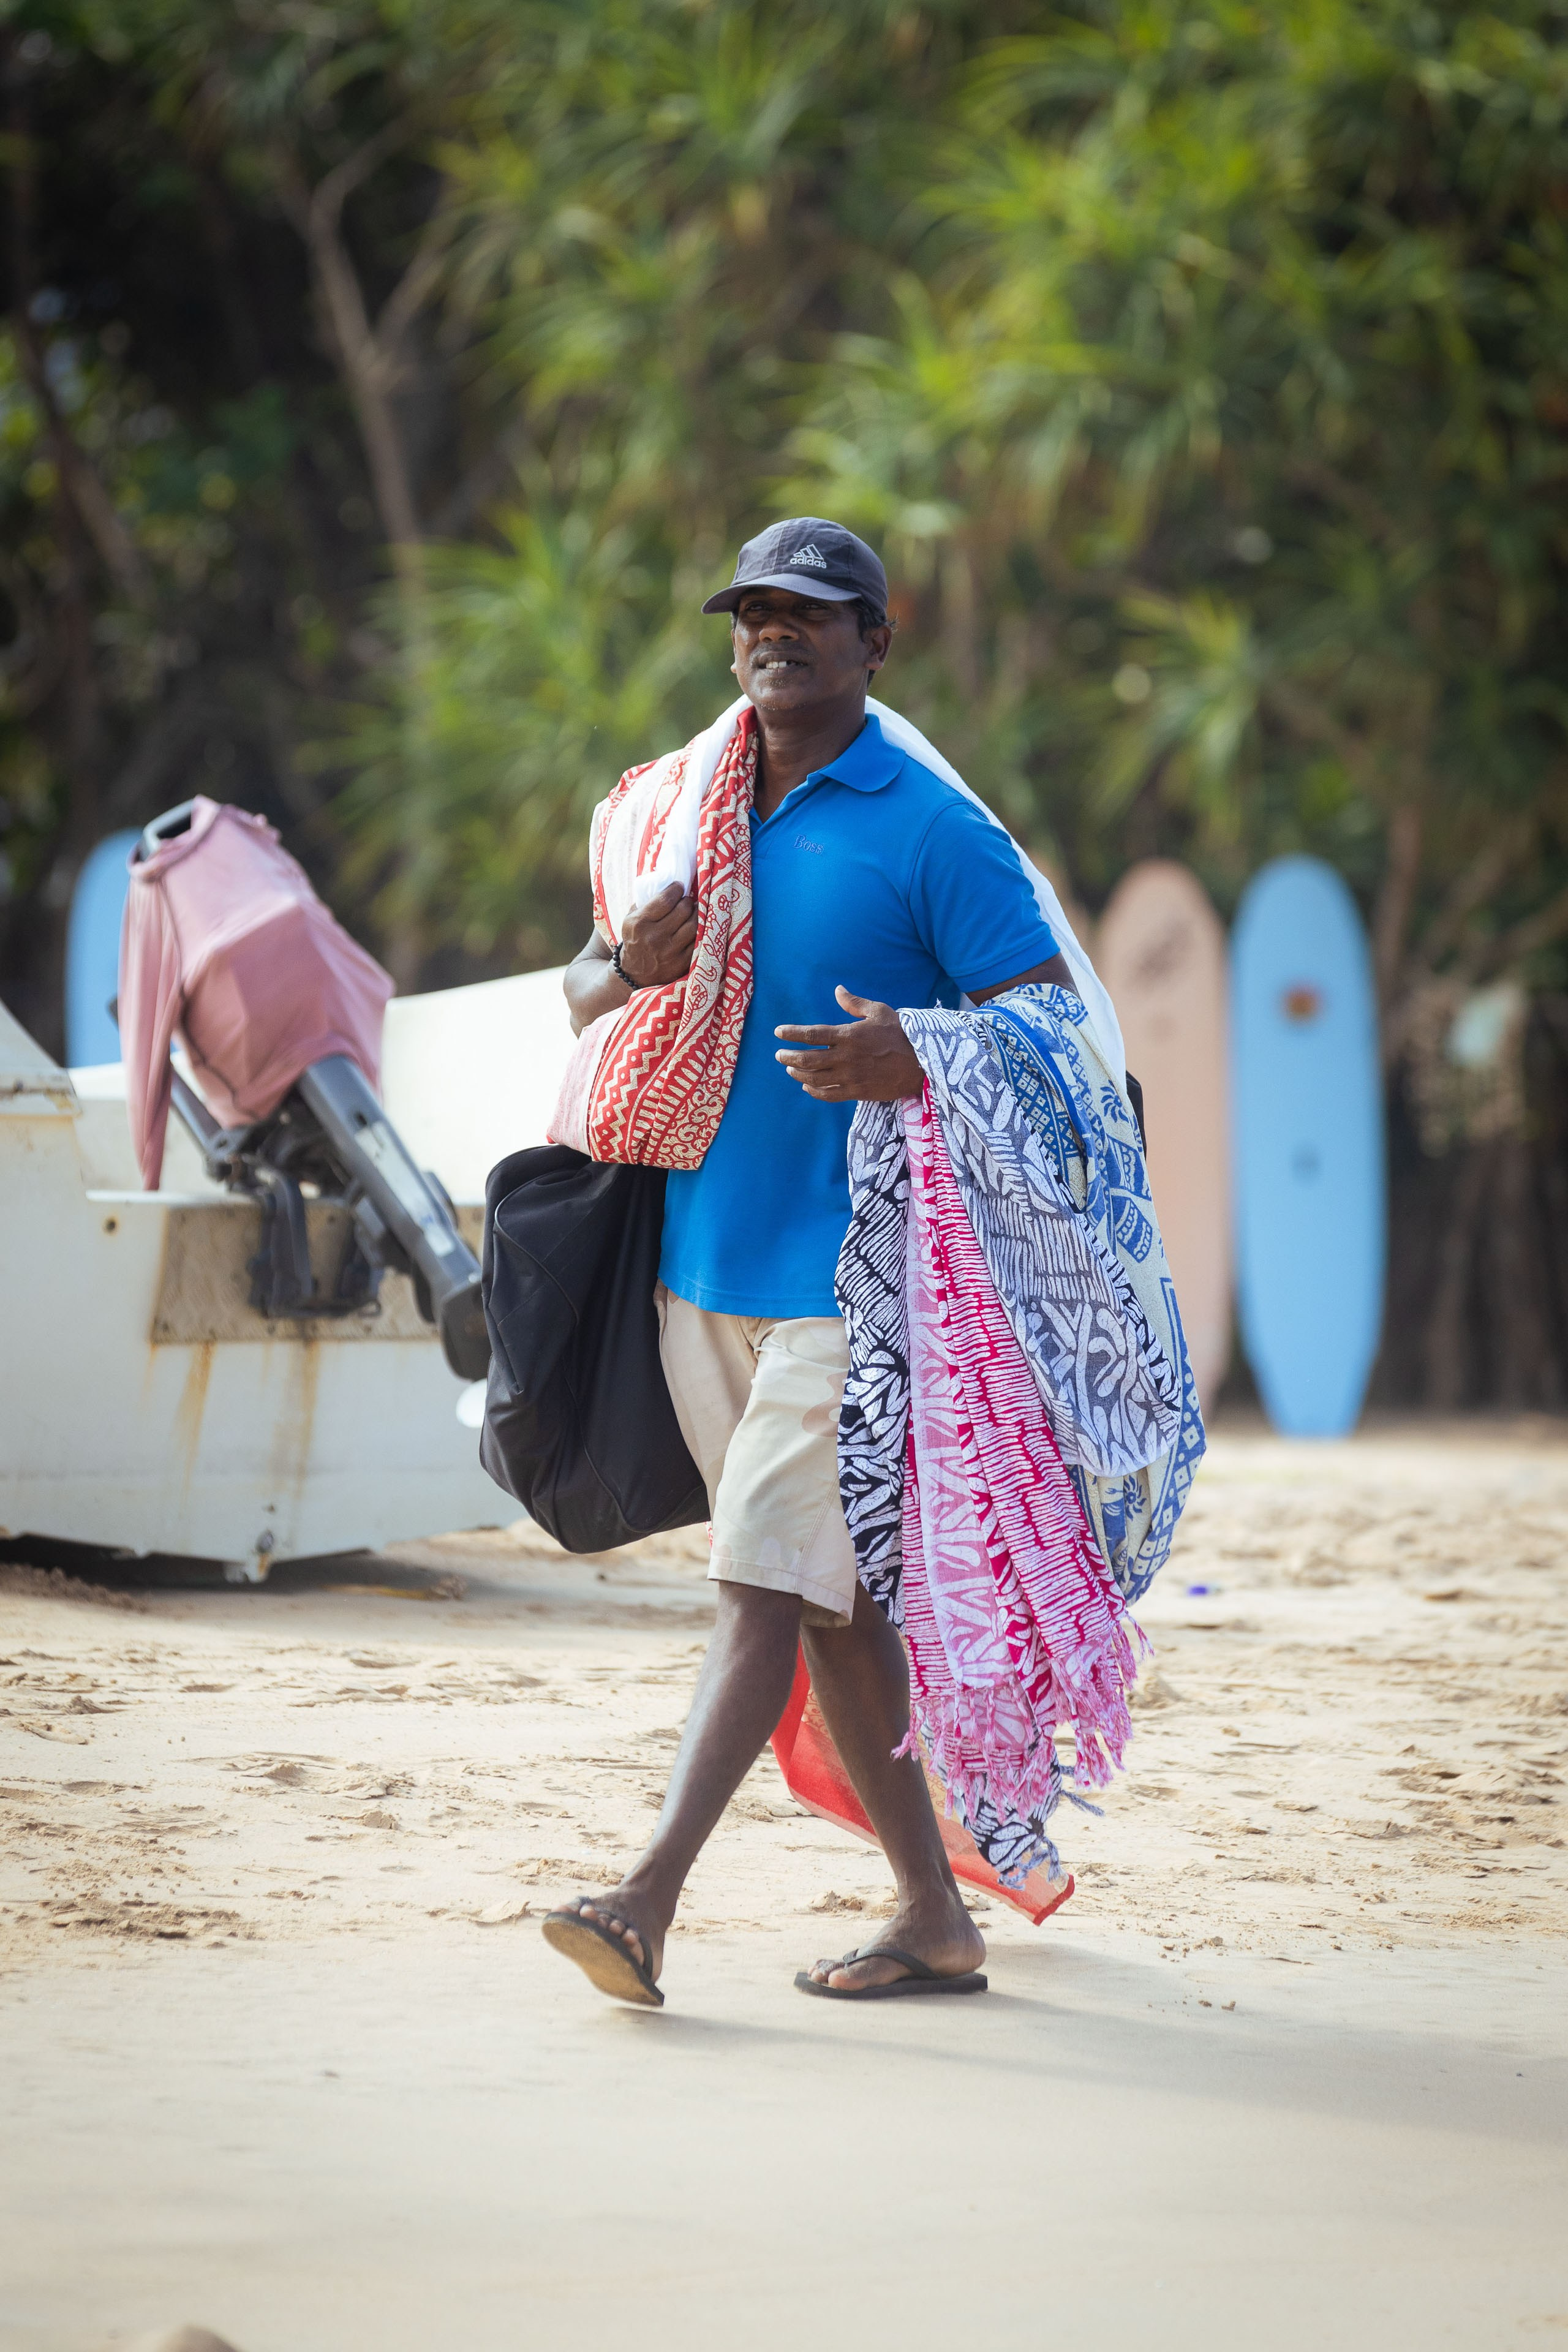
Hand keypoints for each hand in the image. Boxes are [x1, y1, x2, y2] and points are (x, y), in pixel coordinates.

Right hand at [619, 881, 696, 987]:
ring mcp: (670, 952)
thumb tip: (666, 881)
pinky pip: (698, 941)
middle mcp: (655, 937)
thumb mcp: (631, 919)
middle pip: (683, 910)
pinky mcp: (681, 962)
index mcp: (640, 923)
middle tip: (687, 899)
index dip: (676, 889)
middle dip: (687, 900)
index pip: (665, 899)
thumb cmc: (635, 939)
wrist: (634, 974)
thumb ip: (645, 901)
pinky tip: (698, 925)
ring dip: (697, 914)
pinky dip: (700, 931)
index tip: (679, 886)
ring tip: (695, 910)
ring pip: (694, 925)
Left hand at [774, 988, 924, 1102]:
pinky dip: (814, 1091)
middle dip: (788, 1057)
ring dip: (797, 1074)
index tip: (778, 1032)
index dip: (791, 1033)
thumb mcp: (879, 1011)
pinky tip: (807, 1087)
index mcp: (848, 1035)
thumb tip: (837, 989)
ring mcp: (850, 1077)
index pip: (812, 1034)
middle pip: (807, 1059)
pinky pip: (828, 1095)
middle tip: (779, 1054)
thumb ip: (854, 1003)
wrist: (921, 1064)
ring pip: (814, 1078)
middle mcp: (845, 1057)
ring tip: (790, 1069)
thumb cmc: (900, 1034)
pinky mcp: (856, 1092)